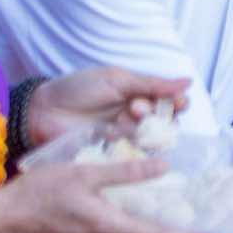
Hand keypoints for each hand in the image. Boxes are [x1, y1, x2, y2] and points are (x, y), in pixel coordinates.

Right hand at [0, 159, 209, 232]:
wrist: (0, 218)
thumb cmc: (40, 192)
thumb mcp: (85, 173)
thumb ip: (125, 172)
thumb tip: (163, 166)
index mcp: (107, 227)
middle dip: (164, 229)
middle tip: (186, 213)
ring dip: (139, 225)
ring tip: (156, 204)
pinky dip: (118, 225)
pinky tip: (119, 207)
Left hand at [25, 70, 191, 148]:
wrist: (43, 111)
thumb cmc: (78, 89)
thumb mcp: (117, 80)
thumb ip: (152, 83)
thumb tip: (188, 81)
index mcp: (139, 94)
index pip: (169, 100)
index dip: (177, 102)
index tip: (176, 101)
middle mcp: (135, 115)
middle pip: (165, 121)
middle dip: (159, 115)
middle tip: (137, 108)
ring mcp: (125, 134)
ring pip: (151, 136)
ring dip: (143, 127)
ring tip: (126, 117)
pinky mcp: (113, 152)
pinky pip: (133, 152)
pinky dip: (133, 145)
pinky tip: (123, 137)